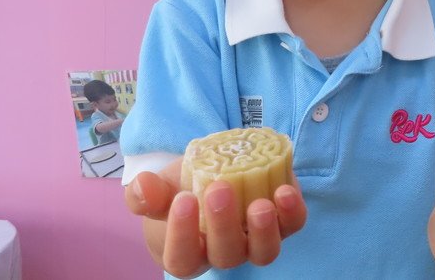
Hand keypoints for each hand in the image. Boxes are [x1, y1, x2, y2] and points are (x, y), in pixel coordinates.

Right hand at [125, 157, 306, 276]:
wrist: (215, 174)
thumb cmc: (181, 189)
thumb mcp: (160, 189)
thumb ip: (147, 193)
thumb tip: (142, 186)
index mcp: (188, 252)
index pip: (182, 258)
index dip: (182, 235)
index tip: (183, 200)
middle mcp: (224, 252)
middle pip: (225, 256)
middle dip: (223, 225)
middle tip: (218, 189)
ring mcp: (255, 240)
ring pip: (264, 252)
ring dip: (265, 230)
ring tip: (261, 204)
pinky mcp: (282, 220)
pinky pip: (292, 225)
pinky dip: (292, 212)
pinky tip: (286, 191)